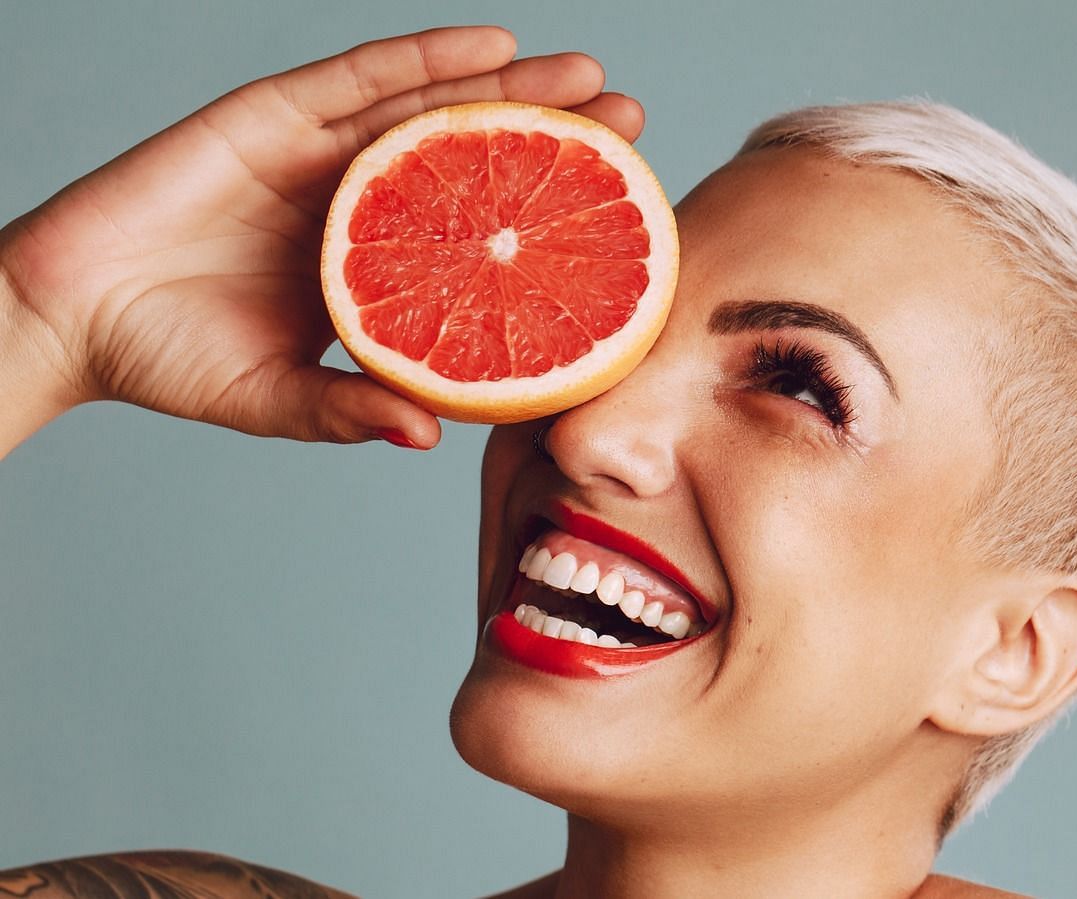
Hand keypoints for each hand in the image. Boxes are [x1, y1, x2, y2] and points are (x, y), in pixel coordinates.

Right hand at [0, 26, 642, 452]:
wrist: (67, 317)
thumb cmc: (170, 361)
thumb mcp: (279, 398)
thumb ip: (351, 408)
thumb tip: (433, 434)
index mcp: (372, 264)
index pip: (475, 231)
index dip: (543, 216)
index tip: (622, 211)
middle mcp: (358, 200)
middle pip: (471, 157)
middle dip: (551, 136)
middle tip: (630, 122)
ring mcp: (318, 154)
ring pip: (429, 107)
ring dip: (509, 85)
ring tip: (586, 77)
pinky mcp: (269, 116)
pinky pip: (356, 77)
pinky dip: (422, 58)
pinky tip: (487, 44)